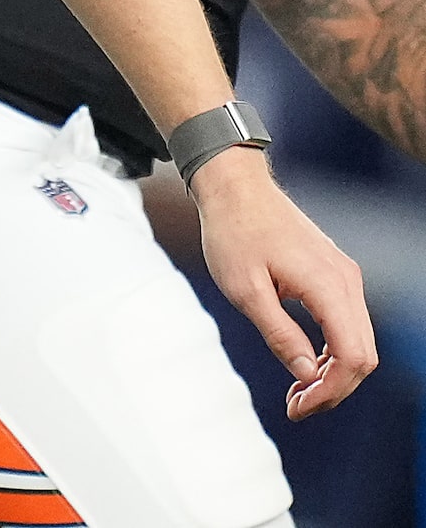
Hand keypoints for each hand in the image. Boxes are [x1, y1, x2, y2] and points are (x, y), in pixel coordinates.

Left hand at [189, 146, 374, 417]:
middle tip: (296, 407)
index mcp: (328, 286)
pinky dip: (332, 350)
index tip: (298, 408)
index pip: (352, 357)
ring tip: (297, 392)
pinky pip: (347, 323)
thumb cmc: (233, 232)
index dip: (331, 391)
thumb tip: (308, 375)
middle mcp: (347, 282)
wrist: (235, 186)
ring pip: (358, 341)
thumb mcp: (244, 289)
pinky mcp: (334, 274)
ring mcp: (344, 276)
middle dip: (334, 389)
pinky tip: (305, 363)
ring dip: (333, 372)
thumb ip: (279, 333)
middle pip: (363, 355)